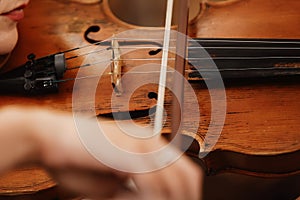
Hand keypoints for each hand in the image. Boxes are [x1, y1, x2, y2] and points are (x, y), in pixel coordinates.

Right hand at [0, 106, 202, 199]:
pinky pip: (152, 180)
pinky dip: (153, 195)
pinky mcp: (128, 150)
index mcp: (147, 144)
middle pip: (186, 175)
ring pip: (173, 179)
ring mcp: (140, 144)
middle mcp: (148, 141)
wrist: (52, 137)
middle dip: (185, 197)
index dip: (186, 193)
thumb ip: (132, 192)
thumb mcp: (111, 182)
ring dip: (170, 198)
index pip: (182, 170)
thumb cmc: (76, 158)